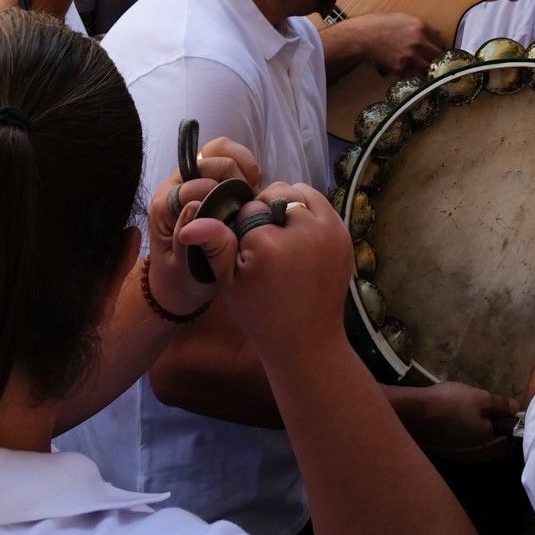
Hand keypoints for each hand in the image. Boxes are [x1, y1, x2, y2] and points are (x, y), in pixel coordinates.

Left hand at [144, 137, 262, 317]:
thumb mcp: (182, 269)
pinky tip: (255, 186)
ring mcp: (194, 180)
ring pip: (218, 150)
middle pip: (207, 159)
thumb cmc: (180, 281)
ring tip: (254, 187)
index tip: (237, 215)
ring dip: (241, 164)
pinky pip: (228, 157)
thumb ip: (186, 240)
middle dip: (234, 175)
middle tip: (249, 200)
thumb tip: (194, 205)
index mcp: (164, 205)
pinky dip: (245, 165)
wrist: (180, 286)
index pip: (194, 184)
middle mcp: (176, 186)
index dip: (220, 195)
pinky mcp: (210, 181)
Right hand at [178, 182, 351, 359]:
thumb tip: (189, 224)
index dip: (243, 227)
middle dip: (267, 210)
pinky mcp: (344, 236)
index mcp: (271, 243)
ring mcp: (331, 232)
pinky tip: (300, 240)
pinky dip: (310, 214)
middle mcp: (306, 231)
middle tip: (265, 241)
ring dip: (289, 206)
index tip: (248, 252)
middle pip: (277, 192)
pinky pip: (323, 205)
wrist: (306, 342)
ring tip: (283, 236)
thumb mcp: (229, 283)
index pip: (249, 208)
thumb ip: (214, 245)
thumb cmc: (260, 315)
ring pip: (302, 192)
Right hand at [350, 12, 439, 75]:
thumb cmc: (381, 24)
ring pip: (428, 69)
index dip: (438, 48)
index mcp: (421, 28)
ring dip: (425, 70)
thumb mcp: (404, 18)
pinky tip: (405, 69)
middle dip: (436, 60)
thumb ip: (421, 27)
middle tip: (433, 63)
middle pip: (438, 57)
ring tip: (422, 70)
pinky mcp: (400, 68)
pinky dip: (410, 74)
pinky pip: (412, 75)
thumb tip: (436, 35)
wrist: (363, 36)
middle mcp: (418, 43)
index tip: (436, 52)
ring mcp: (410, 57)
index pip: (441, 43)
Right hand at [389, 381, 520, 451]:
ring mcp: (459, 455)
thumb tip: (517, 409)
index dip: (511, 427)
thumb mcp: (480, 398)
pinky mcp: (446, 450)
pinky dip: (465, 432)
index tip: (506, 412)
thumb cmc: (451, 403)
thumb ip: (501, 405)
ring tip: (472, 409)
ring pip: (477, 444)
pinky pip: (463, 442)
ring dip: (479, 430)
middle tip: (490, 408)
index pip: (509, 444)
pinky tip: (457, 417)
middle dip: (495, 429)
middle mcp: (475, 456)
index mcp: (488, 446)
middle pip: (493, 444)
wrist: (414, 412)